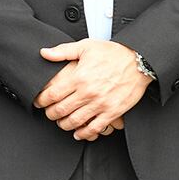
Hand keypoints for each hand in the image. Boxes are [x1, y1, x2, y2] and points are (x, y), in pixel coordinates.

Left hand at [35, 40, 150, 141]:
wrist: (139, 61)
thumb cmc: (114, 53)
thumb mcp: (86, 46)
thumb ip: (63, 51)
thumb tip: (44, 53)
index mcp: (80, 77)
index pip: (53, 94)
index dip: (42, 101)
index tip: (39, 102)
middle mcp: (88, 92)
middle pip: (61, 110)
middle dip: (51, 114)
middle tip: (49, 114)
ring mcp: (100, 104)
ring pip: (75, 121)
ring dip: (64, 125)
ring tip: (62, 122)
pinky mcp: (112, 112)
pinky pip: (94, 127)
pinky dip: (84, 133)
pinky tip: (79, 132)